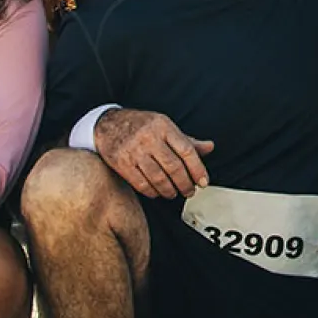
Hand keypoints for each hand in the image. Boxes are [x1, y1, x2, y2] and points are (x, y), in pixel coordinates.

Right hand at [95, 108, 213, 198]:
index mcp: (163, 126)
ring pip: (158, 178)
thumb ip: (186, 140)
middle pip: (173, 167)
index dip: (198, 169)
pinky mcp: (122, 163)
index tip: (203, 182)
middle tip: (190, 191)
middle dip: (185, 183)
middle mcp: (149, 138)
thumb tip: (209, 147)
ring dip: (170, 190)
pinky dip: (153, 192)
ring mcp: (134, 151)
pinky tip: (158, 193)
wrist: (108, 124)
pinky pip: (141, 184)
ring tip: (175, 193)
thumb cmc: (141, 126)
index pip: (186, 150)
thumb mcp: (165, 126)